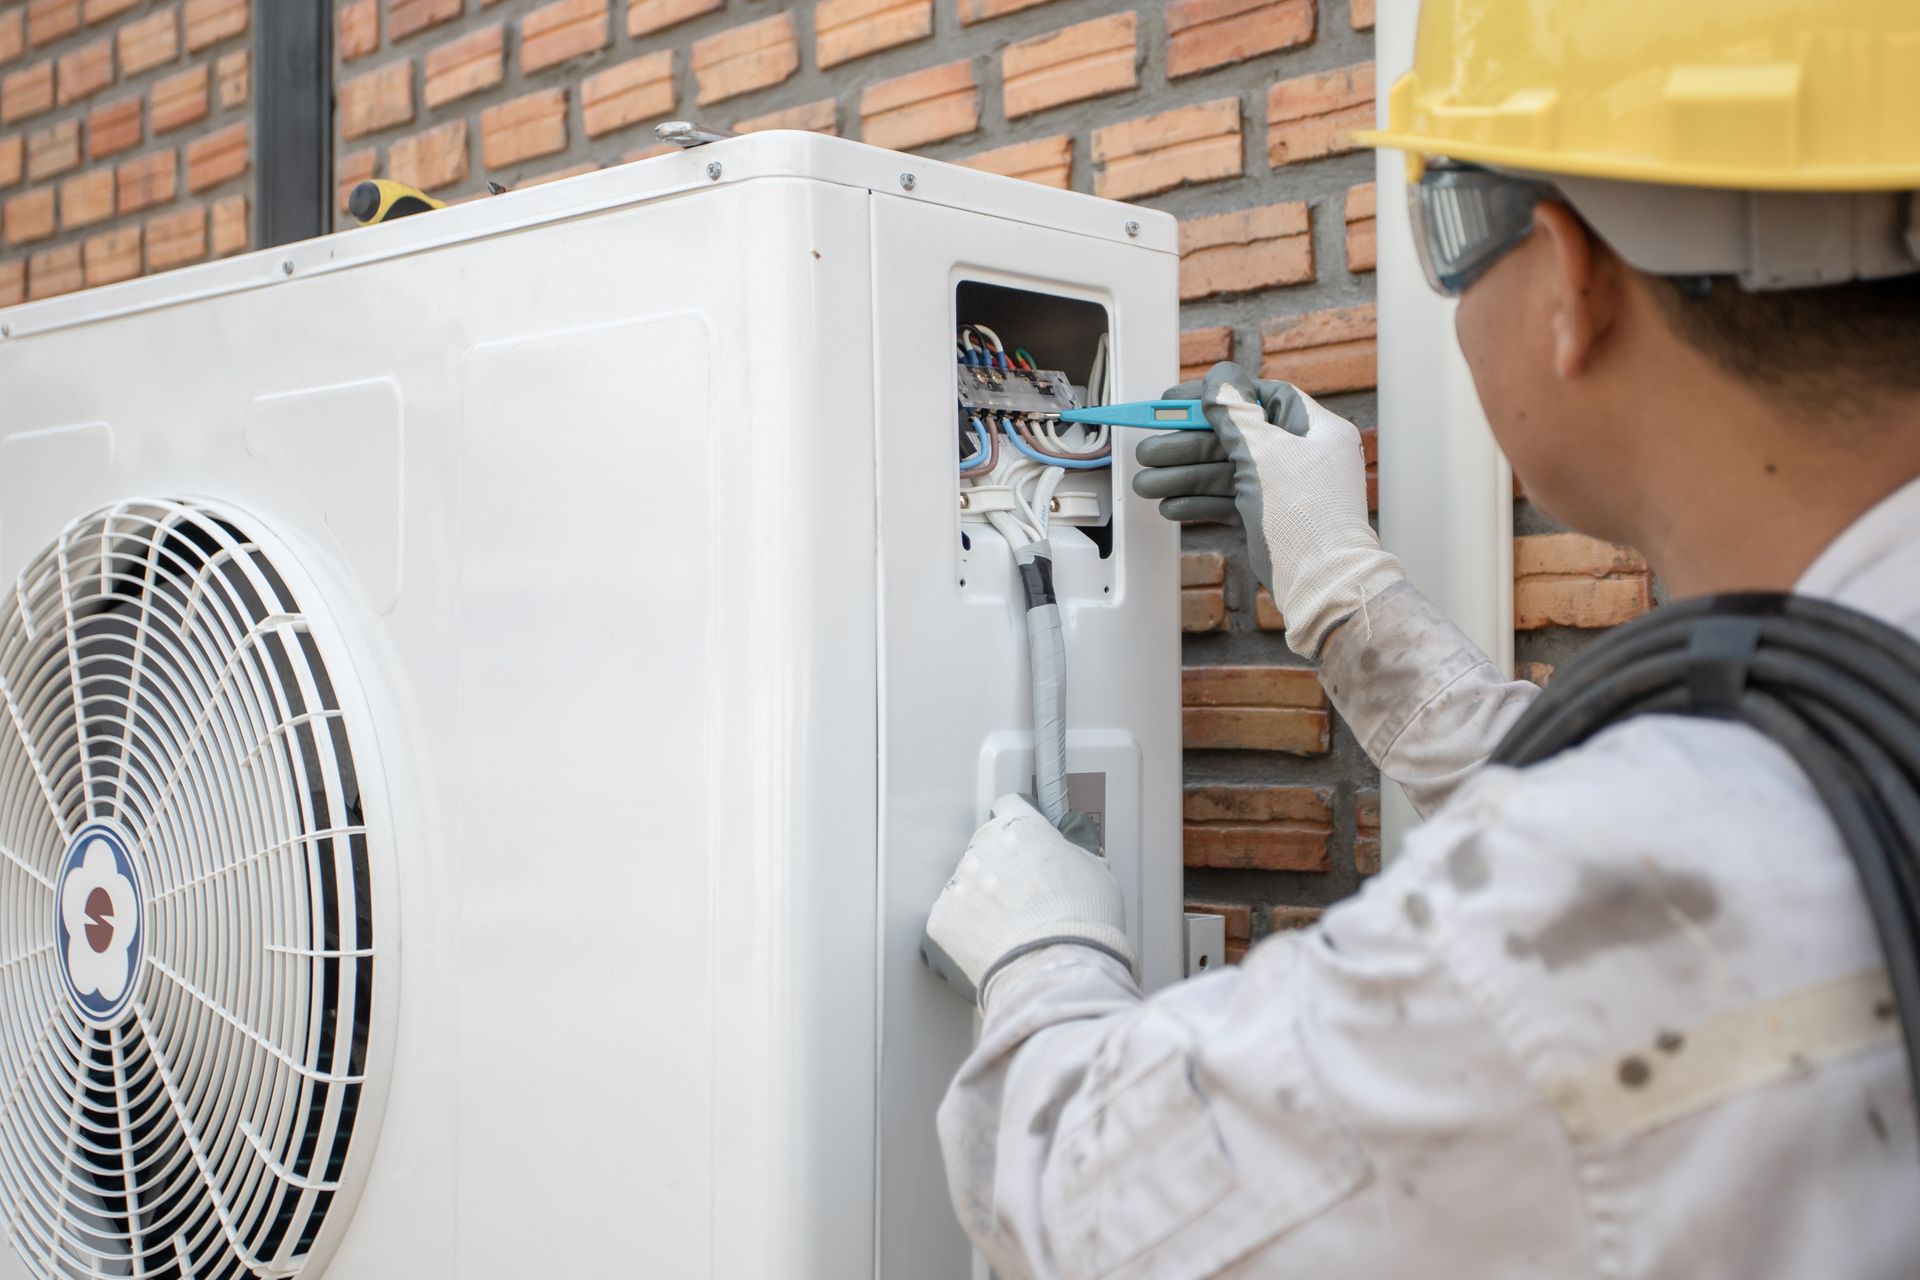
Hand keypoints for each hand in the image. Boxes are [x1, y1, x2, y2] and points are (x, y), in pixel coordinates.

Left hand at [923, 795, 1133, 1007]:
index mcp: (1020, 828)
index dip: (1020, 827)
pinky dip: (967, 933)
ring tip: (1013, 930)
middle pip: (986, 849)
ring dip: (983, 902)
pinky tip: (994, 946)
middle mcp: (983, 847)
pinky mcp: (941, 919)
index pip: (1009, 808)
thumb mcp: (1096, 872)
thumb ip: (1072, 854)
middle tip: (1025, 900)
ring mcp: (958, 884)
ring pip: (967, 886)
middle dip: (1001, 870)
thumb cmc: (1082, 922)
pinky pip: (951, 921)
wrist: (1056, 967)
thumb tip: (1068, 856)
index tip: (1024, 841)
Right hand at [1131, 361, 1403, 657]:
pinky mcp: (1270, 518)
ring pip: (1226, 472)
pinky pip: (1229, 501)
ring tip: (1145, 484)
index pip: (1258, 397)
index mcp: (1313, 429)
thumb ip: (1236, 414)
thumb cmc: (1307, 519)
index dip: (1215, 396)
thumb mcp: (1264, 454)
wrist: (1324, 588)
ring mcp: (1285, 488)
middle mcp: (1301, 455)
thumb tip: (1220, 378)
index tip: (1176, 401)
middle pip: (1234, 437)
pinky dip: (1200, 503)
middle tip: (1148, 450)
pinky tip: (1170, 506)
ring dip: (1184, 476)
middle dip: (1186, 445)